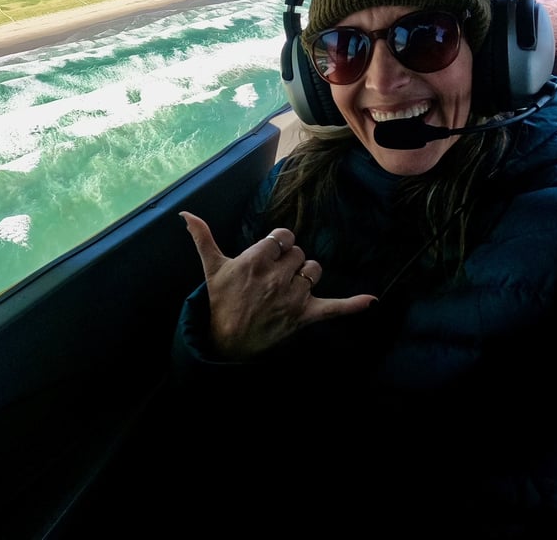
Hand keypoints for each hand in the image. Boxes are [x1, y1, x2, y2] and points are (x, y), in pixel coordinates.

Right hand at [181, 211, 376, 359]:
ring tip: (287, 287)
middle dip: (289, 261)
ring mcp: (292, 296)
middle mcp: (276, 277)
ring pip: (314, 270)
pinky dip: (352, 305)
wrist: (226, 341)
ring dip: (305, 276)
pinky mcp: (304, 315)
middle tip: (273, 276)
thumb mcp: (211, 268)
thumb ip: (202, 237)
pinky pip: (333, 308)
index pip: (283, 237)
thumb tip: (185, 215)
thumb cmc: (220, 302)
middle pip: (299, 253)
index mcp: (255, 260)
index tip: (270, 253)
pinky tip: (371, 300)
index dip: (279, 244)